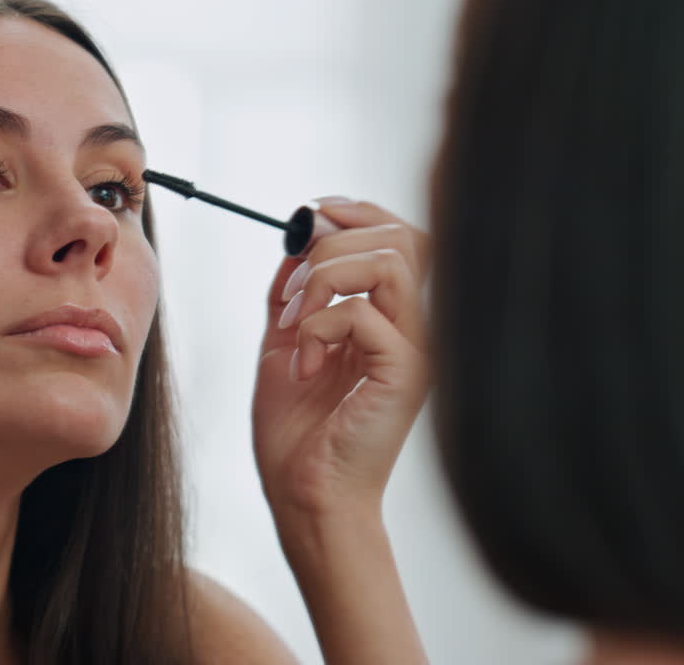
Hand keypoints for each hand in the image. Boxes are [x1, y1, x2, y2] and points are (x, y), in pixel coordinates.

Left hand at [251, 198, 430, 522]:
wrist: (302, 492)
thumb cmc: (298, 430)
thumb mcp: (286, 342)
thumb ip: (292, 291)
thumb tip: (295, 239)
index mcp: (391, 316)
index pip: (400, 235)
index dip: (356, 211)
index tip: (307, 217)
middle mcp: (414, 326)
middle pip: (401, 236)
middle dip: (331, 243)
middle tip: (293, 288)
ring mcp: (417, 347)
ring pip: (391, 260)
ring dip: (324, 278)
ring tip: (297, 324)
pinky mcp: (406, 371)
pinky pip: (364, 313)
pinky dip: (318, 325)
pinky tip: (304, 364)